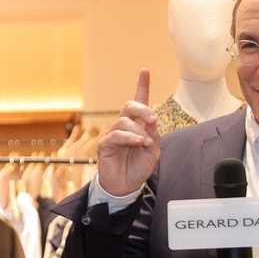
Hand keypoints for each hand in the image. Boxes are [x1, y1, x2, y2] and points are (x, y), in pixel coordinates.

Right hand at [95, 68, 161, 197]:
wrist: (126, 186)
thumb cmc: (138, 167)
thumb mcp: (153, 150)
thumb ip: (153, 134)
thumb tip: (150, 121)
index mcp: (136, 125)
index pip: (138, 101)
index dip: (142, 85)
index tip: (145, 70)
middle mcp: (123, 126)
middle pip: (129, 105)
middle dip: (143, 109)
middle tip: (153, 120)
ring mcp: (112, 134)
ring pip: (124, 121)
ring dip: (139, 131)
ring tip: (146, 143)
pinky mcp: (105, 144)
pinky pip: (116, 135)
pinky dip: (130, 138)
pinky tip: (139, 143)